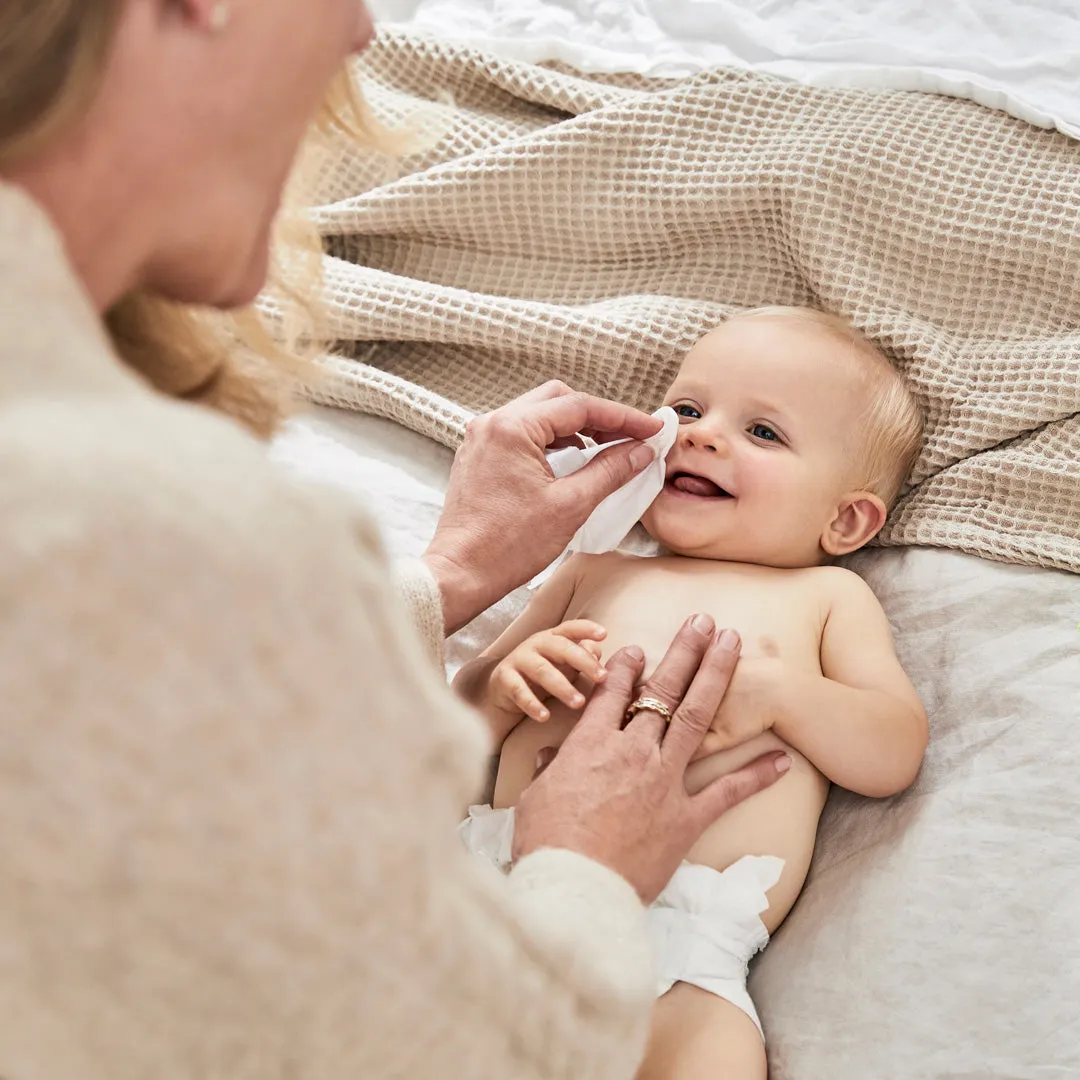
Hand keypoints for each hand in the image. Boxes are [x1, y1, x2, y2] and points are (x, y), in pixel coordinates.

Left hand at [424, 382, 661, 634]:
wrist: (461, 575)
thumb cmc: (506, 546)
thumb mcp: (571, 505)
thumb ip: (610, 471)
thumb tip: (640, 451)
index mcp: (512, 428)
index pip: (579, 406)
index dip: (623, 417)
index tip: (651, 428)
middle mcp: (492, 424)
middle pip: (557, 400)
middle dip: (598, 417)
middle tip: (630, 437)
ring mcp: (482, 440)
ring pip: (539, 417)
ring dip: (575, 430)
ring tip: (606, 452)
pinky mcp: (479, 458)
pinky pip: (522, 436)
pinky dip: (551, 443)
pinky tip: (572, 463)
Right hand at [489, 620, 607, 722]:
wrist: (504, 689)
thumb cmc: (542, 673)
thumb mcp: (564, 665)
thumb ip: (583, 657)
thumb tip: (597, 652)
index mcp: (552, 637)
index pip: (570, 628)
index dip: (586, 629)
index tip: (604, 634)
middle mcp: (535, 644)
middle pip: (560, 647)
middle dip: (582, 661)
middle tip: (602, 677)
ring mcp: (518, 659)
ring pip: (542, 670)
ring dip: (562, 687)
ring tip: (579, 703)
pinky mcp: (504, 678)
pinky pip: (519, 691)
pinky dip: (532, 704)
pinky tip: (545, 717)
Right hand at [512, 615, 791, 904]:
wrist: (575, 889)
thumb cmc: (546, 845)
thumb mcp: (536, 798)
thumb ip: (551, 770)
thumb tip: (552, 757)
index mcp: (591, 743)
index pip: (613, 690)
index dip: (626, 665)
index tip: (637, 648)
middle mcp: (632, 751)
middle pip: (663, 689)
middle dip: (685, 650)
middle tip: (703, 621)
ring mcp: (664, 781)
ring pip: (698, 716)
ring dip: (717, 675)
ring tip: (734, 644)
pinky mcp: (687, 818)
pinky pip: (727, 792)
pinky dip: (757, 774)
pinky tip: (783, 758)